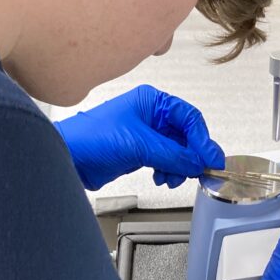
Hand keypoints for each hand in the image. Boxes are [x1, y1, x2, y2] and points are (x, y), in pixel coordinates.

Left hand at [55, 85, 224, 190]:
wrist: (68, 157)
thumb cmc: (90, 138)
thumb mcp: (138, 144)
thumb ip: (171, 154)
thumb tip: (196, 162)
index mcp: (152, 102)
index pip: (189, 118)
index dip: (203, 139)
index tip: (211, 159)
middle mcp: (150, 115)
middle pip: (185, 135)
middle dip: (191, 155)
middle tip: (199, 172)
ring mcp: (145, 133)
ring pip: (177, 150)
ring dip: (179, 166)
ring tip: (173, 177)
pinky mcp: (139, 150)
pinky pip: (165, 160)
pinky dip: (168, 170)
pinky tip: (162, 177)